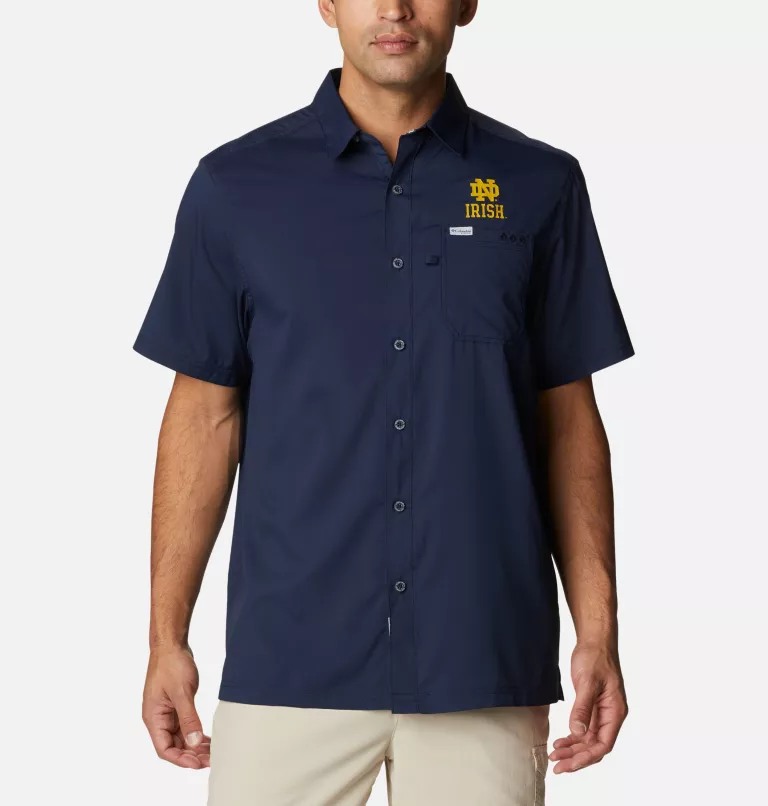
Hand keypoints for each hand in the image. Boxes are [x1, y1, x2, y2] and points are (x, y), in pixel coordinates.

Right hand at [142, 644, 210, 767]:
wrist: (171, 645)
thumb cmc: (171, 665)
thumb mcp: (181, 692)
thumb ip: (188, 717)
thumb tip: (193, 741)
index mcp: (153, 717)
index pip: (164, 748)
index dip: (180, 759)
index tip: (198, 763)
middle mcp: (158, 718)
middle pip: (173, 746)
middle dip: (191, 755)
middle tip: (211, 760)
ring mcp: (168, 713)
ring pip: (181, 738)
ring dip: (195, 746)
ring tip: (212, 753)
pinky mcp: (177, 706)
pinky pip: (185, 726)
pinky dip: (196, 734)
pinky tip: (208, 740)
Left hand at [550, 641, 627, 773]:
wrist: (594, 641)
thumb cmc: (595, 658)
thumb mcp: (587, 682)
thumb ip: (583, 708)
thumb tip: (578, 733)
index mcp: (615, 712)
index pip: (603, 745)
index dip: (585, 757)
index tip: (568, 764)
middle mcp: (610, 716)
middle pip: (594, 746)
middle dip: (576, 757)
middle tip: (557, 766)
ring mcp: (601, 713)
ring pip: (588, 740)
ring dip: (572, 749)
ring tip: (554, 755)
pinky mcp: (592, 707)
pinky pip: (583, 729)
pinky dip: (572, 737)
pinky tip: (560, 742)